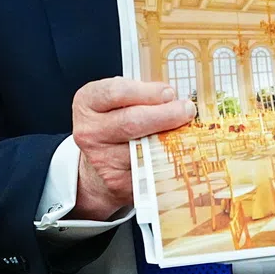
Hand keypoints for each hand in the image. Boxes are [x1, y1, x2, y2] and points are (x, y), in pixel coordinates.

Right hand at [71, 77, 195, 220]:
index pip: (117, 92)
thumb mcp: (117, 101)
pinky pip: (150, 169)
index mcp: (87, 103)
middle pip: (131, 121)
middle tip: (187, 110)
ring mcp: (101, 158)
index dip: (147, 92)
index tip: (169, 93)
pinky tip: (176, 151)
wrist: (97, 167)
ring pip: (144, 147)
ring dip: (171, 138)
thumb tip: (173, 97)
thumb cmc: (114, 123)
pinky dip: (168, 159)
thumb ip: (140, 94)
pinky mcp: (116, 181)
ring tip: (186, 130)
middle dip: (166, 114)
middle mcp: (89, 131)